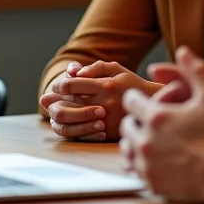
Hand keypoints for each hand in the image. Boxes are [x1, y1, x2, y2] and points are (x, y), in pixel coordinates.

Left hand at [43, 61, 160, 141]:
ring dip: (60, 116)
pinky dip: (73, 127)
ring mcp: (107, 122)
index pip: (72, 85)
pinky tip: (69, 122)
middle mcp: (105, 104)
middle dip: (55, 101)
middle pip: (69, 105)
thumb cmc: (132, 84)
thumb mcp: (117, 69)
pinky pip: (83, 133)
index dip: (60, 84)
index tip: (57, 85)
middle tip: (48, 99)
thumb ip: (95, 67)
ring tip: (55, 111)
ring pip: (72, 122)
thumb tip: (74, 72)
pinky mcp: (109, 135)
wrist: (155, 107)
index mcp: (106, 85)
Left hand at [119, 47, 203, 203]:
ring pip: (127, 148)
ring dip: (136, 141)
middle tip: (151, 122)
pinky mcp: (151, 182)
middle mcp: (146, 140)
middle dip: (136, 121)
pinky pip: (135, 169)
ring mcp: (147, 164)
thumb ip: (195, 70)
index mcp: (156, 116)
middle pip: (126, 125)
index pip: (130, 100)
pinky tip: (156, 159)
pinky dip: (141, 163)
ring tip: (152, 140)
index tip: (147, 102)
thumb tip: (182, 51)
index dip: (138, 99)